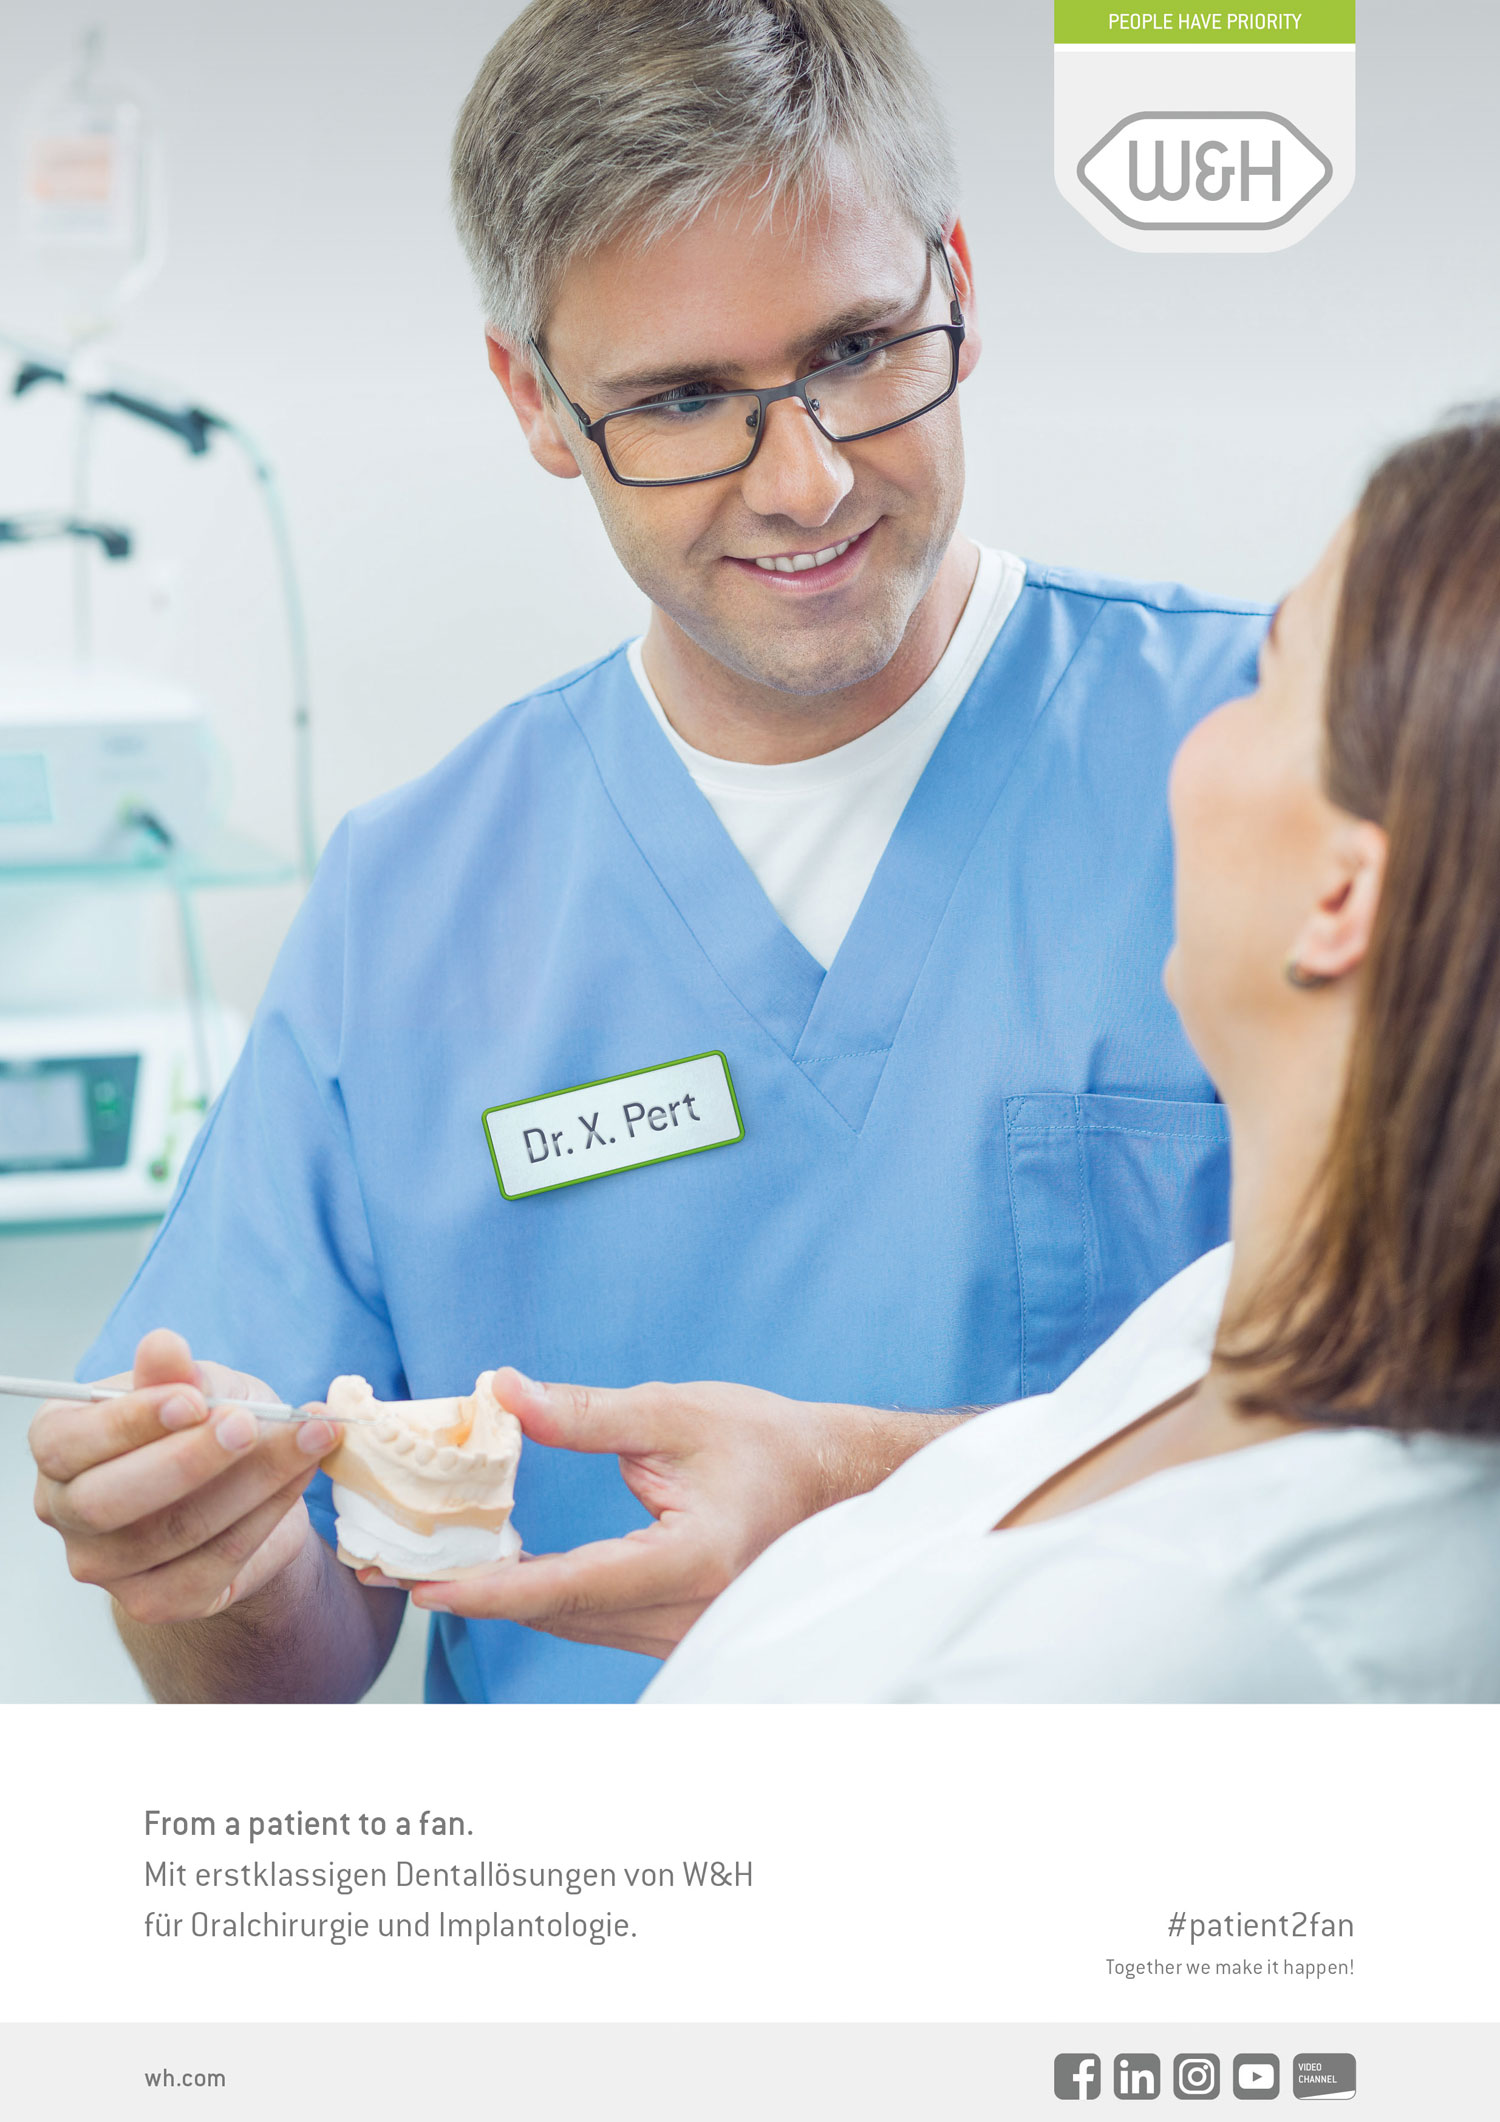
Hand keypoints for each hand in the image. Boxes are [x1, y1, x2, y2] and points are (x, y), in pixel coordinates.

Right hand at [31, 1328, 338, 1625]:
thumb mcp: (198, 1386)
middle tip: (250, 1424)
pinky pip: (215, 1561)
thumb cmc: (206, 1425)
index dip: (132, 1421)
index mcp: (59, 1446)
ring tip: (308, 1437)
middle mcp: (65, 1510)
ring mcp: (106, 1565)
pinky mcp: (156, 1600)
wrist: (243, 1492)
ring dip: (252, 1481)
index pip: (69, 1442)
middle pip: (108, 1500)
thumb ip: (176, 1373)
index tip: (195, 1399)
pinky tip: (299, 1476)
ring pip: (174, 1530)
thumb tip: (164, 1346)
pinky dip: (266, 1514)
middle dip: (190, 1459)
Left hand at [402, 1372, 954, 1659]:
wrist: (837, 1483)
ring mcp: (686, 1634)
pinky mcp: (680, 1633)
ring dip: (507, 1600)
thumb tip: (503, 1394)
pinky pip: (597, 1625)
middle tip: (398, 1566)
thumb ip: (587, 1413)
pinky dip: (547, 1601)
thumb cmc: (766, 1443)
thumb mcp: (675, 1413)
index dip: (491, 1589)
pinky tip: (505, 1573)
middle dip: (477, 1593)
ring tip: (433, 1566)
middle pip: (560, 1616)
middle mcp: (687, 1614)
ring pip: (574, 1627)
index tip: (425, 1584)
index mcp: (690, 1561)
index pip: (569, 1586)